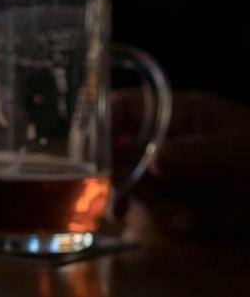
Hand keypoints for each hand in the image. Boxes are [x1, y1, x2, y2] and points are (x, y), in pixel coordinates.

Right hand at [112, 89, 249, 236]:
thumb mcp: (242, 151)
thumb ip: (199, 152)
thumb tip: (154, 159)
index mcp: (178, 112)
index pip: (123, 108)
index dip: (101, 126)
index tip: (98, 154)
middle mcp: (163, 138)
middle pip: (115, 151)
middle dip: (125, 176)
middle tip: (129, 198)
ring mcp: (164, 172)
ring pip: (127, 185)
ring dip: (151, 206)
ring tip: (188, 220)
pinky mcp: (168, 202)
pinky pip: (145, 211)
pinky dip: (160, 221)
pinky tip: (189, 225)